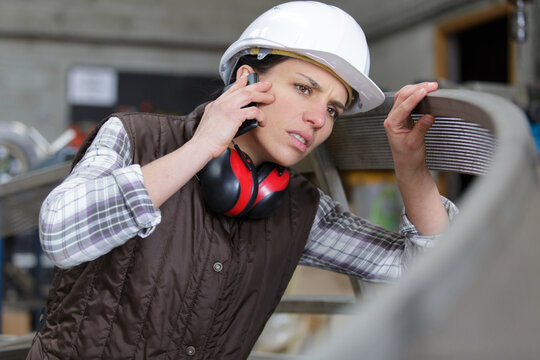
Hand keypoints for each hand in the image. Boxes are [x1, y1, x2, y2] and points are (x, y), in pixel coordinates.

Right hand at [191, 70, 274, 158]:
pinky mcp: (235, 115)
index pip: (230, 89)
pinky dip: (261, 115)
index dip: (239, 82)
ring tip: (270, 98)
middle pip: (243, 90)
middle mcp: (222, 103)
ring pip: (249, 95)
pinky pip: (253, 111)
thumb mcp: (210, 122)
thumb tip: (230, 118)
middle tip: (266, 85)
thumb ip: (220, 116)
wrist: (202, 145)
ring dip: (262, 96)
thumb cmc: (206, 139)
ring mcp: (228, 108)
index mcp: (215, 104)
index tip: (246, 77)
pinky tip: (263, 121)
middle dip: (257, 86)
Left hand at [384, 82, 448, 234]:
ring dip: (417, 89)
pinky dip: (417, 95)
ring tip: (431, 86)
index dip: (415, 97)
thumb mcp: (416, 143)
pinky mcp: (404, 117)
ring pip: (404, 96)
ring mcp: (397, 117)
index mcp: (391, 124)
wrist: (408, 165)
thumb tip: (428, 115)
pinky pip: (408, 101)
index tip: (425, 90)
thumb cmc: (408, 157)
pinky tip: (425, 93)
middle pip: (402, 96)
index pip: (403, 106)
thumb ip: (421, 128)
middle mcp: (392, 119)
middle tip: (432, 86)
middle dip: (417, 88)